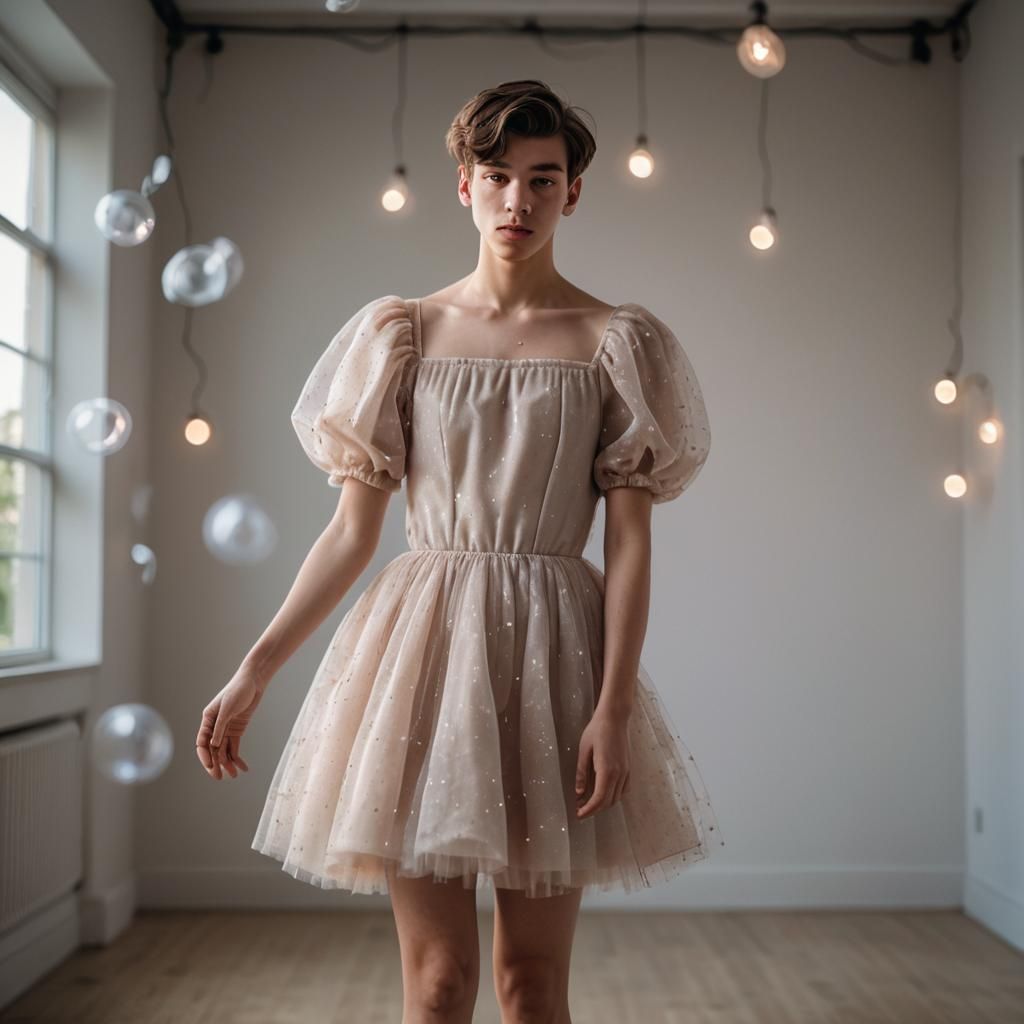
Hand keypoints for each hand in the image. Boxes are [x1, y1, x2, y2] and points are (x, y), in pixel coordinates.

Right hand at [196, 665, 265, 779]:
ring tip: (234, 775)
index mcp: (208, 719)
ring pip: (223, 750)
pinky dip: (237, 757)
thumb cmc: (238, 690)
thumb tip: (213, 745)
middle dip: (215, 764)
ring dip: (227, 763)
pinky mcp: (237, 729)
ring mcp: (226, 729)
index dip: (205, 756)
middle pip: (212, 749)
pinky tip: (243, 767)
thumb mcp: (228, 708)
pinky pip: (235, 746)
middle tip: (219, 777)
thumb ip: (220, 726)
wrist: (253, 681)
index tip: (211, 766)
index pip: (202, 742)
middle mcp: (215, 726)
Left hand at [574, 708, 630, 818]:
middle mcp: (619, 774)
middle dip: (594, 809)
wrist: (615, 717)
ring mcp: (626, 771)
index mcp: (607, 770)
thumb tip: (579, 792)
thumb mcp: (583, 751)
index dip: (588, 811)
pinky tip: (603, 791)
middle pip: (608, 802)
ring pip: (616, 797)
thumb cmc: (597, 731)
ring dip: (603, 803)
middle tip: (580, 809)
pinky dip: (613, 795)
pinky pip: (623, 789)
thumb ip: (581, 773)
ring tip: (589, 801)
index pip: (599, 800)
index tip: (578, 815)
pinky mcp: (628, 768)